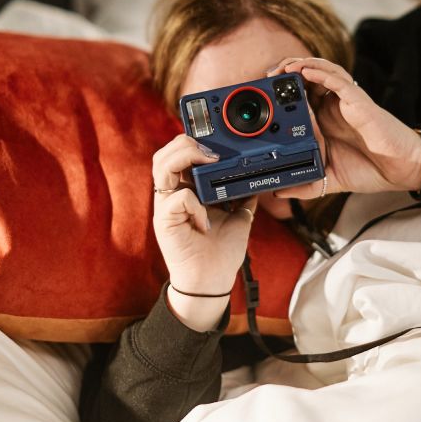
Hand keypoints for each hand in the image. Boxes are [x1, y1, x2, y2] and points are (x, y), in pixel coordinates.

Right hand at [152, 135, 257, 329]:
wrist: (212, 281)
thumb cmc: (220, 251)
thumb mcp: (238, 215)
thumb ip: (242, 195)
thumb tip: (258, 178)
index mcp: (187, 189)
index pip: (179, 154)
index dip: (192, 141)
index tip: (215, 140)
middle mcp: (172, 194)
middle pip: (164, 152)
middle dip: (186, 142)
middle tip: (212, 152)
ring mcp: (166, 206)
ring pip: (161, 165)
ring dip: (186, 158)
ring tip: (207, 164)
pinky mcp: (164, 221)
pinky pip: (178, 198)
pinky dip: (196, 203)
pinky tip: (207, 220)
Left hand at [266, 57, 420, 198]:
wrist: (399, 171)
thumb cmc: (370, 169)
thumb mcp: (328, 179)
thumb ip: (305, 184)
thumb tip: (279, 191)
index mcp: (324, 120)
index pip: (298, 96)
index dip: (280, 90)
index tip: (261, 94)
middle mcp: (333, 106)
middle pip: (307, 77)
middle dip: (285, 71)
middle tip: (267, 76)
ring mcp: (345, 101)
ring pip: (321, 71)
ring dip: (300, 65)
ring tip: (282, 68)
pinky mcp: (358, 101)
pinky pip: (338, 80)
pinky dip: (320, 72)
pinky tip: (304, 71)